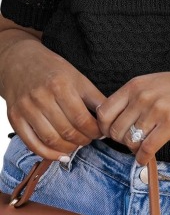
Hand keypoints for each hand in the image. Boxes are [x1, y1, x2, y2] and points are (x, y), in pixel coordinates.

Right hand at [4, 41, 105, 160]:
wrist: (20, 60)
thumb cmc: (52, 69)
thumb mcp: (77, 77)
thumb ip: (94, 97)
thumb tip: (109, 118)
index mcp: (60, 85)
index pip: (82, 119)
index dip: (94, 131)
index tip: (100, 133)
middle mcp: (42, 97)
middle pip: (67, 131)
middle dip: (83, 140)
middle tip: (89, 139)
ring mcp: (26, 108)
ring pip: (51, 140)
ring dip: (68, 149)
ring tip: (76, 145)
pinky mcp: (14, 118)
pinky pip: (32, 143)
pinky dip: (48, 154)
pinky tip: (60, 154)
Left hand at [95, 67, 169, 164]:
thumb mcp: (152, 83)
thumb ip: (133, 97)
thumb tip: (115, 120)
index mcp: (135, 85)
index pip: (104, 112)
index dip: (104, 128)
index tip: (112, 133)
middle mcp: (142, 97)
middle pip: (115, 130)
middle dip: (120, 140)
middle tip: (130, 142)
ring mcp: (156, 110)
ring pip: (130, 141)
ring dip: (133, 149)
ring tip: (140, 148)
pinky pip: (147, 148)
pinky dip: (142, 158)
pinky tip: (145, 158)